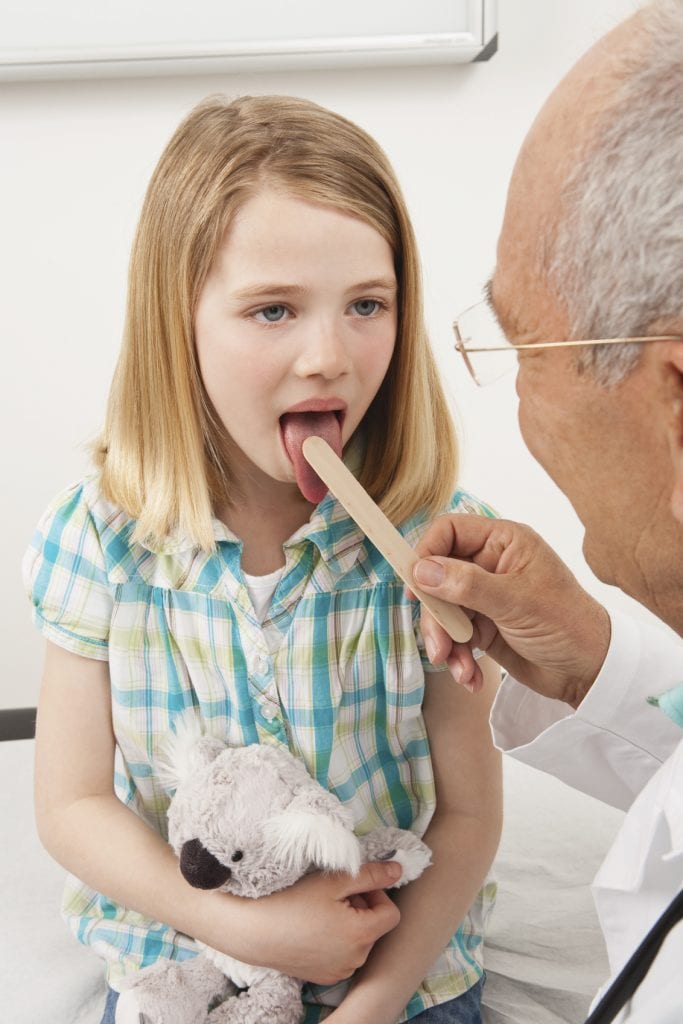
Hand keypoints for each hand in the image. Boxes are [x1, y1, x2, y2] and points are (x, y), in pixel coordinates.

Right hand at [239, 861, 401, 984]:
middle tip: (332, 894)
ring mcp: (340, 971)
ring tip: (320, 911)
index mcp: (362, 934)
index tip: (354, 886)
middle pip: (374, 926)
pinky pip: (343, 955)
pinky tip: (312, 927)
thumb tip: (398, 870)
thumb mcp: (334, 880)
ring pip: (358, 941)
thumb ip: (371, 874)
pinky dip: (335, 940)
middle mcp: (355, 959)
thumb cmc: (292, 900)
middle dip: (360, 906)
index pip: (391, 913)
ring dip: (348, 923)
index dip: (377, 894)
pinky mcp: (324, 976)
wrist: (254, 930)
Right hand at [411, 514, 610, 706]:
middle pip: (438, 576)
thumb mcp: (517, 602)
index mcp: (503, 542)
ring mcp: (485, 597)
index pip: (449, 531)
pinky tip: (470, 677)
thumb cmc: (568, 624)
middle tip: (438, 645)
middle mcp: (491, 565)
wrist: (590, 672)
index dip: (427, 553)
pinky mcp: (483, 627)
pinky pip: (454, 637)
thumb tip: (422, 570)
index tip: (415, 585)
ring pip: (443, 611)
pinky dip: (458, 659)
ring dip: (446, 643)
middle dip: (436, 615)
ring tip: (458, 667)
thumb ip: (467, 585)